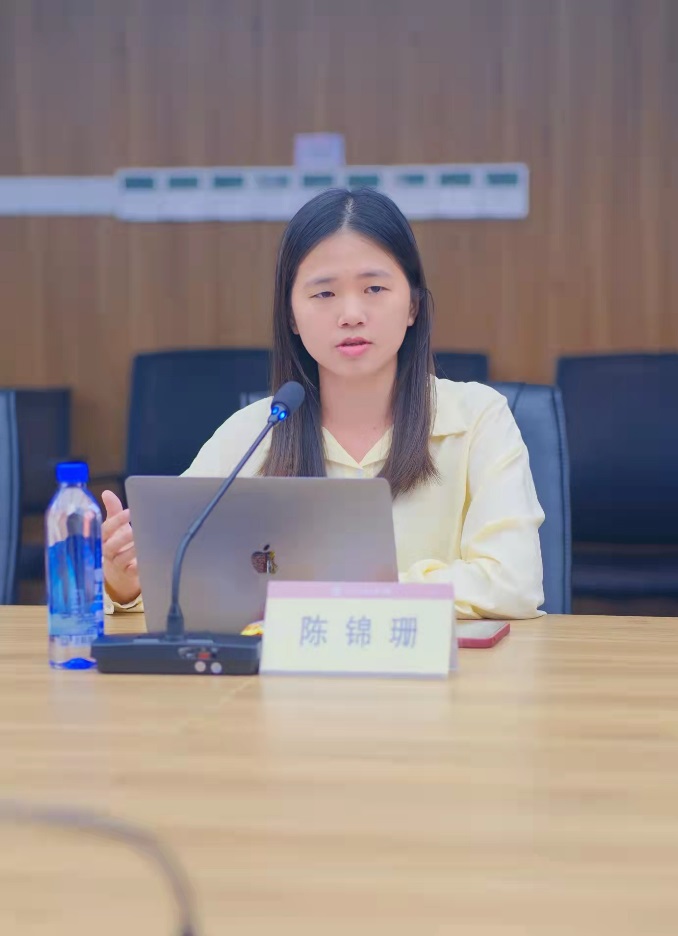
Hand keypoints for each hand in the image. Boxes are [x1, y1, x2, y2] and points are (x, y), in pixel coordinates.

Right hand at [101, 490, 140, 605]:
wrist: (118, 572)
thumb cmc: (118, 544)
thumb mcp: (114, 527)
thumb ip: (112, 510)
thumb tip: (106, 493)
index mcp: (104, 538)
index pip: (106, 529)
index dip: (116, 521)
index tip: (129, 512)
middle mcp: (108, 551)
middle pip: (111, 545)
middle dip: (123, 537)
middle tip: (135, 530)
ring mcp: (117, 564)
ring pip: (122, 559)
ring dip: (132, 551)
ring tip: (143, 542)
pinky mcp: (127, 574)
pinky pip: (132, 572)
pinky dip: (139, 566)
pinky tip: (147, 558)